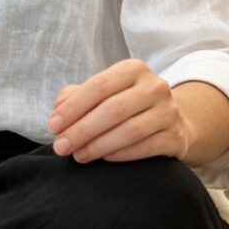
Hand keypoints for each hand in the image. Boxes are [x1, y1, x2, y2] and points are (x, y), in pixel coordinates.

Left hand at [46, 58, 190, 163]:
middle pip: (112, 110)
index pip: (98, 86)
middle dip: (81, 130)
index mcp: (133, 69)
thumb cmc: (126, 104)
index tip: (52, 126)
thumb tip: (58, 110)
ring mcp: (169, 112)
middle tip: (61, 147)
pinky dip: (120, 155)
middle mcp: (155, 86)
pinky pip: (145, 148)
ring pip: (129, 131)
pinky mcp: (176, 136)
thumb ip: (76, 96)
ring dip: (98, 146)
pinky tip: (103, 159)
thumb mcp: (103, 93)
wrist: (170, 120)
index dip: (72, 108)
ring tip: (78, 156)